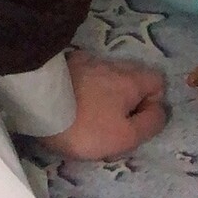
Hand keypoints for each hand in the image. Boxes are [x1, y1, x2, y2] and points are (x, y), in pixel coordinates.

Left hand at [37, 50, 167, 161]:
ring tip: (90, 115)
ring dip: (106, 93)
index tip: (135, 121)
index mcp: (130, 79)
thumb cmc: (85, 126)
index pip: (157, 81)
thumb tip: (160, 109)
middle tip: (113, 123)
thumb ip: (150, 123)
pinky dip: (86, 85)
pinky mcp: (65, 63)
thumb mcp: (126, 137)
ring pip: (108, 76)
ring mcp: (86, 60)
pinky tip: (74, 100)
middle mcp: (111, 63)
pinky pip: (86, 73)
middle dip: (129, 99)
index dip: (153, 103)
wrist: (37, 104)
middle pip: (133, 78)